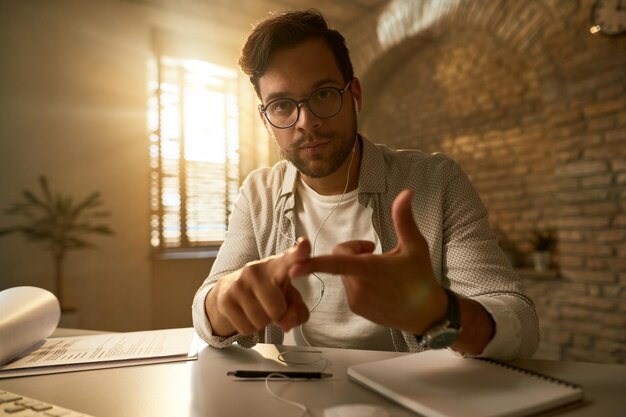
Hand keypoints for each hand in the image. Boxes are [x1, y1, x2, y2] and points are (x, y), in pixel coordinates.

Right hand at [207, 238, 311, 336]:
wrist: (229, 291)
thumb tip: (286, 325)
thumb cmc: (268, 292)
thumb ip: (298, 312)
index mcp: (277, 265)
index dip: (299, 253)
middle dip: (276, 314)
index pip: (289, 258)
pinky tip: (245, 314)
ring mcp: (238, 284)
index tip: (305, 244)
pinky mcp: (225, 300)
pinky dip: (249, 328)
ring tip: (257, 307)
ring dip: (262, 321)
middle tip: (269, 304)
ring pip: (261, 321)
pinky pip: (247, 328)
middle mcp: (256, 270)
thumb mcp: (290, 300)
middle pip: (277, 309)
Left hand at [289, 189, 447, 334]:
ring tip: (379, 271)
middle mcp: (358, 286)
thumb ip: (404, 218)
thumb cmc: (421, 277)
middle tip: (375, 252)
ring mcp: (356, 299)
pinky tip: (378, 286)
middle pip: (339, 259)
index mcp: (370, 269)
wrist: (426, 314)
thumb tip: (407, 192)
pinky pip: (348, 286)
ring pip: (343, 273)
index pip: (336, 263)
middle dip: (353, 252)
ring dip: (355, 268)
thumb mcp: (415, 245)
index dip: (313, 264)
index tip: (294, 268)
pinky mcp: (356, 308)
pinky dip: (358, 282)